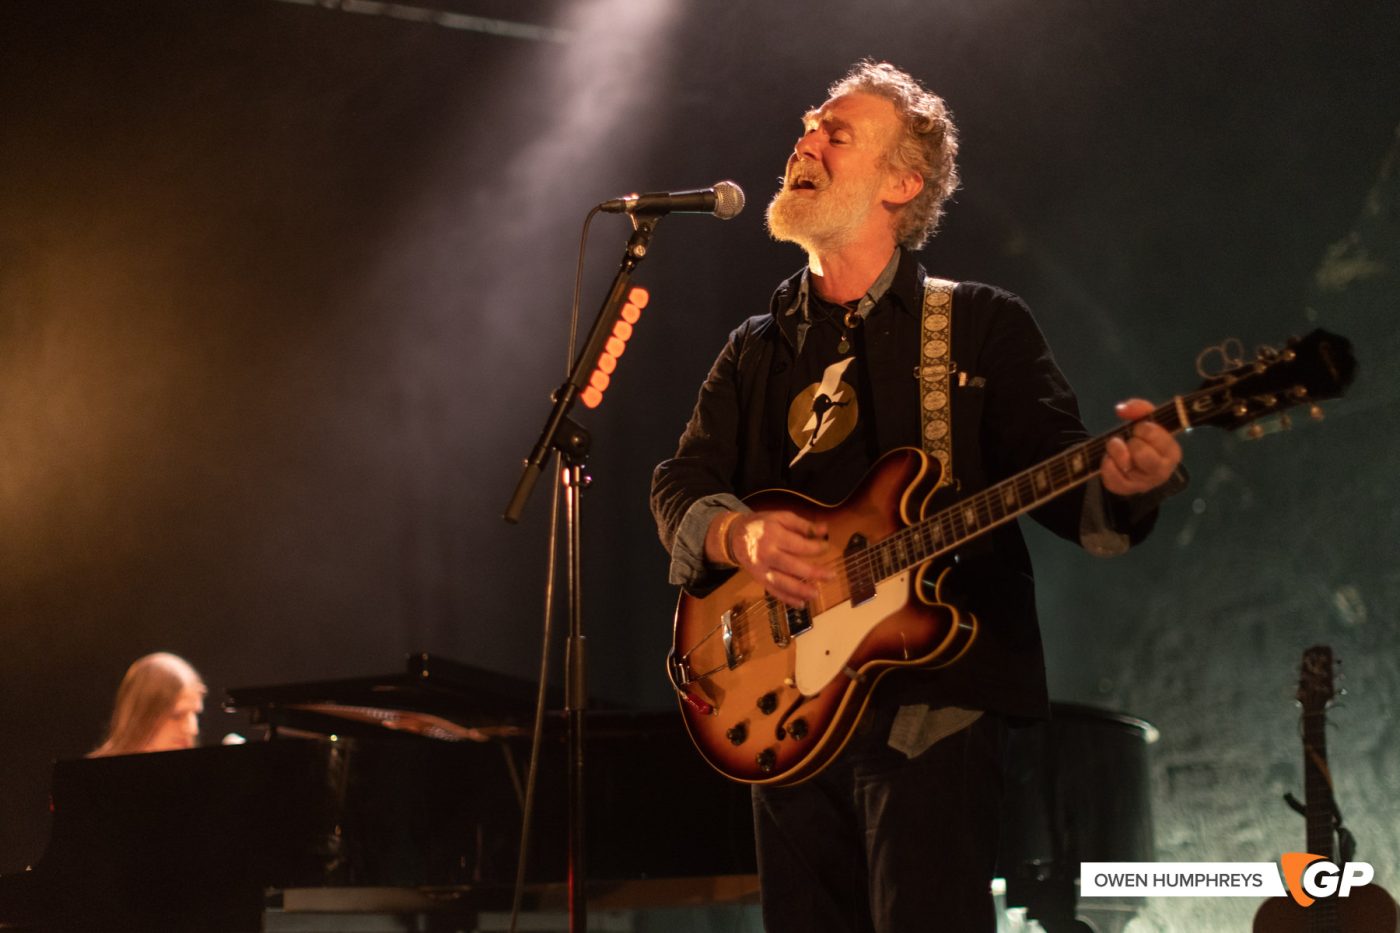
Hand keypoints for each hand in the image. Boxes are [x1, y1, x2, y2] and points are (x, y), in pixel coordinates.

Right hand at [711, 510, 832, 606]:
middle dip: (813, 572)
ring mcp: (761, 569)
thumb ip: (803, 525)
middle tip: (831, 576)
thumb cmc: (761, 525)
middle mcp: (766, 554)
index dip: (815, 548)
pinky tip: (800, 604)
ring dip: (800, 590)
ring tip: (816, 594)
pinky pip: (773, 591)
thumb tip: (825, 530)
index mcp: (773, 535)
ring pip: (781, 582)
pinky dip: (786, 599)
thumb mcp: (780, 517)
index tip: (826, 547)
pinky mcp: (759, 579)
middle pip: (792, 566)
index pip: (798, 545)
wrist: (734, 536)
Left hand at [1101, 398, 1182, 495]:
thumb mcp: (1147, 420)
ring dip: (1115, 451)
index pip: (1154, 435)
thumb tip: (1122, 409)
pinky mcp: (1127, 490)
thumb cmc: (1144, 440)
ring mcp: (1145, 483)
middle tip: (1129, 440)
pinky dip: (1107, 465)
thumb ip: (1139, 408)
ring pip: (1124, 464)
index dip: (1142, 428)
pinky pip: (1112, 477)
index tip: (1139, 429)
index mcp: (1172, 452)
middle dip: (1130, 442)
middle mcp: (1162, 471)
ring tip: (1116, 447)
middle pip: (1140, 452)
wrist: (1133, 461)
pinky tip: (1110, 459)